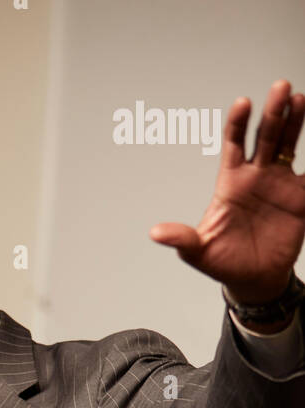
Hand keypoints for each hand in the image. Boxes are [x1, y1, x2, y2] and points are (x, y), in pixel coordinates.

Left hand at [150, 79, 304, 304]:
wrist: (253, 280)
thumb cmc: (223, 262)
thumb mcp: (198, 252)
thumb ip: (182, 239)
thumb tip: (155, 234)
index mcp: (231, 182)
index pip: (233, 144)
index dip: (238, 123)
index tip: (243, 102)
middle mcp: (256, 175)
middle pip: (264, 136)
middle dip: (272, 112)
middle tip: (281, 88)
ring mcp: (279, 183)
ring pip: (288, 144)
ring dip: (294, 122)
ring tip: (299, 99)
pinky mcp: (300, 197)